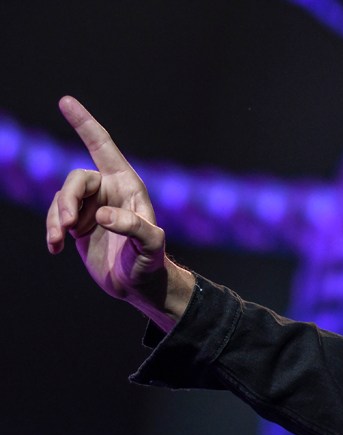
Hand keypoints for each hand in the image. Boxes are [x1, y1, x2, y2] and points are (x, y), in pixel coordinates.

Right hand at [45, 96, 192, 330]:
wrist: (140, 286)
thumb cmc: (152, 263)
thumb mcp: (151, 246)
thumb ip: (134, 228)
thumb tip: (101, 216)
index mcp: (128, 186)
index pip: (103, 147)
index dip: (84, 124)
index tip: (65, 101)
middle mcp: (108, 191)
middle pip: (75, 180)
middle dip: (66, 200)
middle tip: (64, 227)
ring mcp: (90, 208)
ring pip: (60, 200)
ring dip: (54, 219)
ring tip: (58, 242)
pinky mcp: (77, 225)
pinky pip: (54, 218)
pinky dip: (51, 231)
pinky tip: (55, 248)